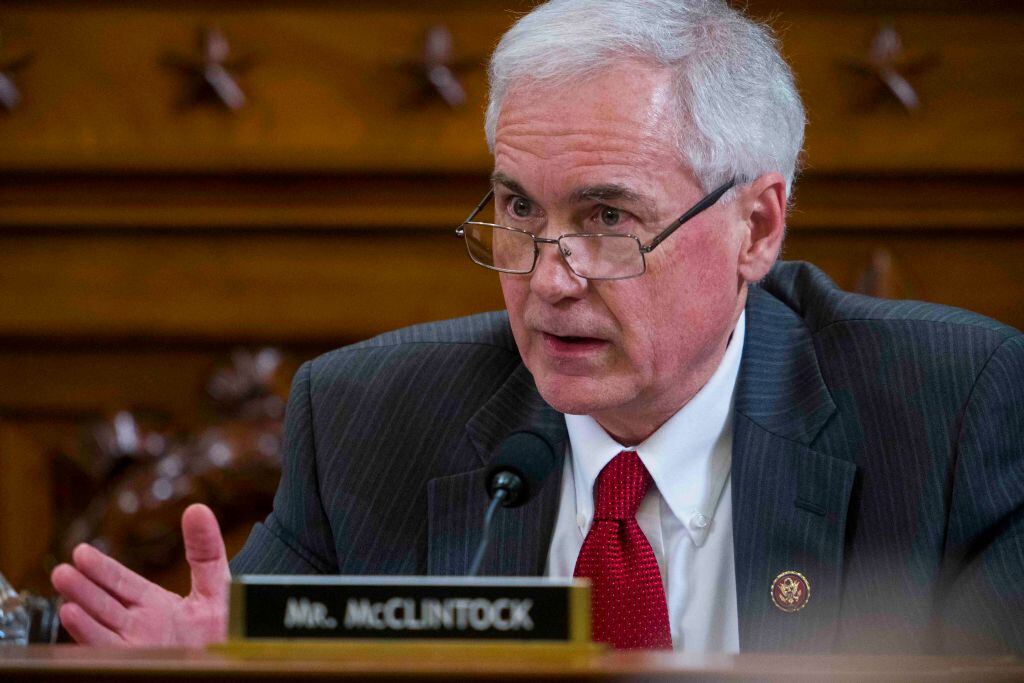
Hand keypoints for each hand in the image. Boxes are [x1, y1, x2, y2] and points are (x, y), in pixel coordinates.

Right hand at [50, 503, 229, 646]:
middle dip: (83, 585)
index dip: (102, 568)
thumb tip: (197, 510)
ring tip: (63, 583)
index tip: (81, 552)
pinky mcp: (135, 662)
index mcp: (158, 606)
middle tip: (62, 568)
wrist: (234, 661)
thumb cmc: (228, 629)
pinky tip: (72, 614)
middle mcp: (141, 626)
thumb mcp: (217, 585)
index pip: (123, 583)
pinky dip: (88, 631)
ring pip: (101, 623)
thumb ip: (206, 551)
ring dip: (80, 604)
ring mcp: (137, 646)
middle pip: (105, 602)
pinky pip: (106, 647)